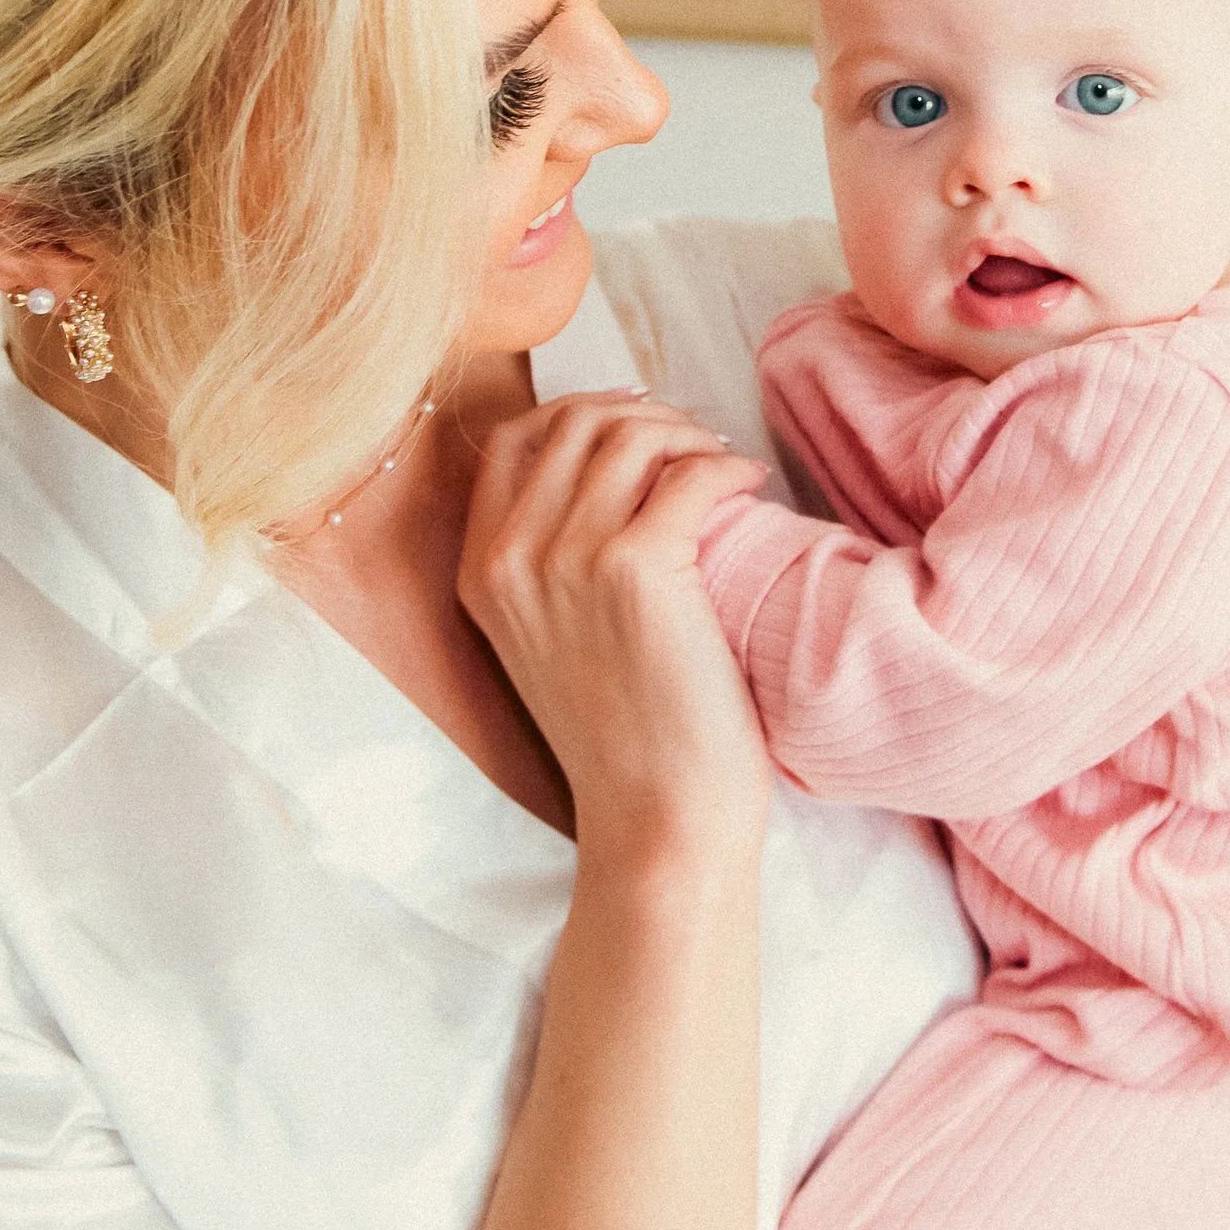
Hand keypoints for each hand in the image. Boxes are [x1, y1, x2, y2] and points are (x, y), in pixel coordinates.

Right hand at [460, 390, 771, 855]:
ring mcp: (567, 557)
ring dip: (689, 436)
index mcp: (480, 570)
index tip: (635, 425)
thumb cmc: (623, 734)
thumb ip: (549, 553)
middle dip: (642, 414)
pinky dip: (728, 467)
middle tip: (693, 442)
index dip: (582, 412)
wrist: (657, 818)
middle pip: (575, 421)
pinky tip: (749, 487)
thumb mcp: (548, 636)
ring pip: (632, 435)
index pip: (514, 437)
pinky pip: (691, 473)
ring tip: (722, 464)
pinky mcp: (635, 567)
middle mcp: (510, 555)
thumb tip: (613, 454)